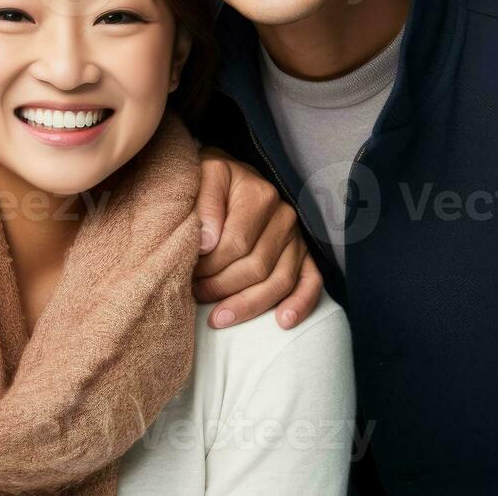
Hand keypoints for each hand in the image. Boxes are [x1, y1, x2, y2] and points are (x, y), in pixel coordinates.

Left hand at [192, 146, 322, 329]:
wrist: (229, 175)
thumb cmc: (210, 178)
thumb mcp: (202, 176)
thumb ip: (205, 204)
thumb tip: (206, 244)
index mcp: (260, 195)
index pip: (236, 244)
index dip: (209, 265)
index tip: (187, 273)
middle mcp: (285, 216)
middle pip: (256, 267)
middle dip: (221, 287)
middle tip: (195, 294)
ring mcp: (297, 237)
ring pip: (279, 281)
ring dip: (248, 305)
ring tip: (219, 318)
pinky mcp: (304, 253)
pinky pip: (311, 282)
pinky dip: (300, 304)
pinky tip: (282, 322)